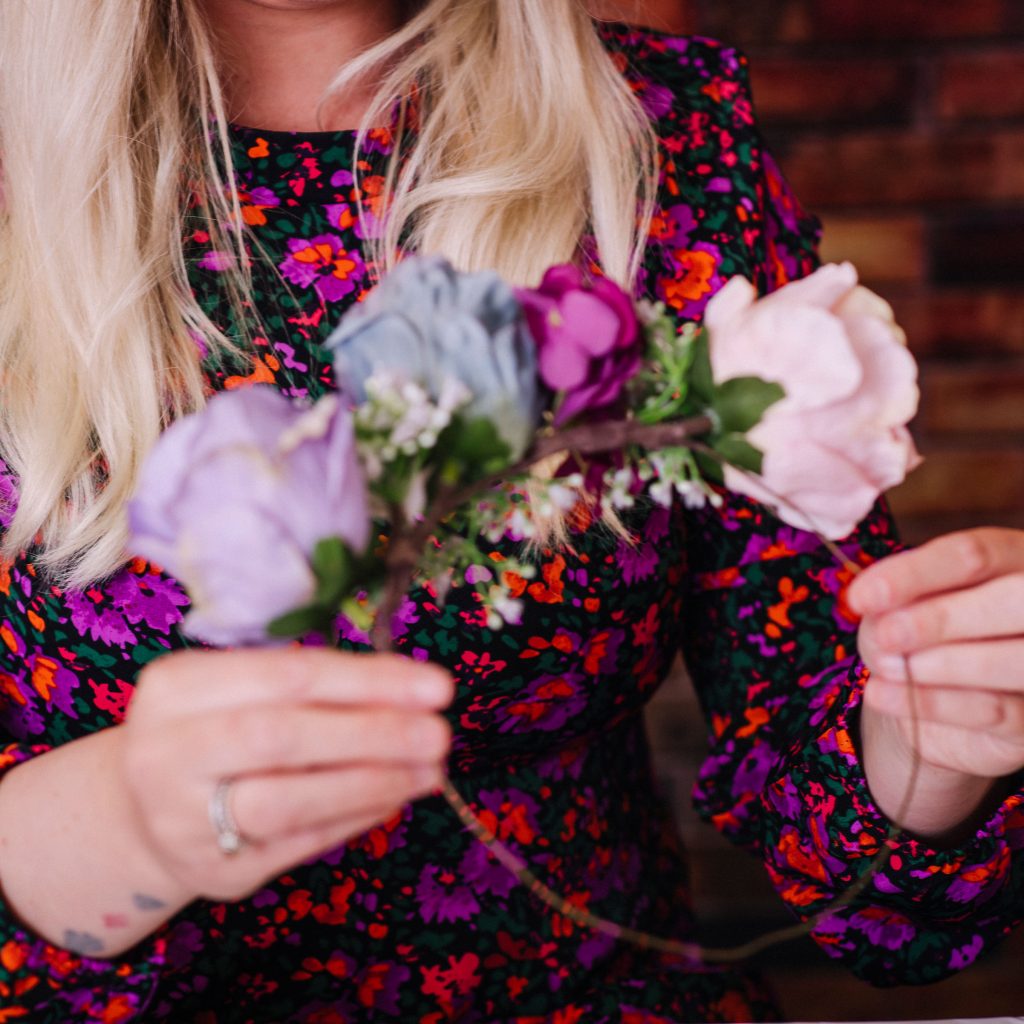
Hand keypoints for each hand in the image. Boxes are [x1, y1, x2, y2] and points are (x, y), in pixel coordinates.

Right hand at [118, 647, 452, 902]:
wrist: (143, 810)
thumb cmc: (217, 731)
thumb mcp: (245, 691)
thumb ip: (319, 687)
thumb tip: (417, 693)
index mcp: (178, 685)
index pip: (288, 674)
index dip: (369, 680)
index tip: (436, 687)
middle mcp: (166, 750)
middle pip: (281, 737)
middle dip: (374, 734)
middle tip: (439, 735)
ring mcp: (179, 817)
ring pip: (286, 801)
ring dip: (370, 783)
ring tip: (429, 771)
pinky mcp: (209, 869)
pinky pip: (296, 843)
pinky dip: (354, 817)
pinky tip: (394, 796)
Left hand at [850, 527, 1023, 783]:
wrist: (930, 695)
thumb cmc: (917, 632)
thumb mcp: (898, 606)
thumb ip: (894, 598)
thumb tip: (874, 603)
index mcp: (1009, 557)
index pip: (972, 554)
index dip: (914, 575)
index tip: (862, 598)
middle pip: (1010, 599)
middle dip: (941, 618)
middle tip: (886, 635)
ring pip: (1015, 659)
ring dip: (942, 664)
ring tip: (885, 666)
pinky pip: (999, 711)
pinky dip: (936, 704)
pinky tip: (882, 694)